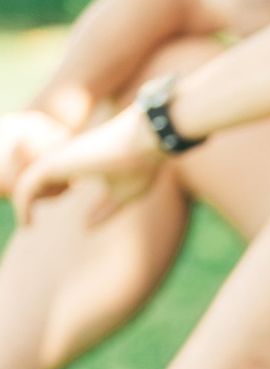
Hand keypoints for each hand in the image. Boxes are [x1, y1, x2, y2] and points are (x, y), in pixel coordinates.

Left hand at [13, 105, 163, 227]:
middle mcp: (66, 159)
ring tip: (28, 224)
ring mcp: (60, 159)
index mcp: (80, 165)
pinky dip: (24, 203)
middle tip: (30, 223)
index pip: (54, 183)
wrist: (146, 141)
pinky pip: (27, 187)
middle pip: (39, 184)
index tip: (51, 213)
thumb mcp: (123, 195)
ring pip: (28, 185)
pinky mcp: (55, 164)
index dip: (50, 198)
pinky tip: (27, 219)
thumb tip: (86, 227)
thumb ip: (105, 211)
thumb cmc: (141, 165)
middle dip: (32, 202)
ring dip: (25, 205)